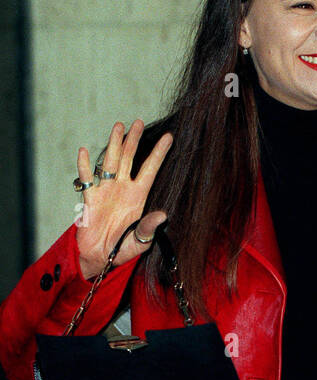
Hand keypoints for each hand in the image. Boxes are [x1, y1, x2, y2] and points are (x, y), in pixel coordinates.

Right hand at [75, 120, 173, 277]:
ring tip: (119, 126)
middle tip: (139, 121)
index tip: (170, 137)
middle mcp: (123, 189)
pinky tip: (84, 151)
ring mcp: (106, 191)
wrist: (100, 258)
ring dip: (113, 144)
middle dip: (134, 140)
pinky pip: (87, 179)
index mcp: (138, 196)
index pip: (151, 170)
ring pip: (110, 162)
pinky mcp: (90, 198)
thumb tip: (163, 216)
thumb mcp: (140, 241)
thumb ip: (149, 228)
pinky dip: (84, 166)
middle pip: (129, 159)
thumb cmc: (123, 250)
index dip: (159, 153)